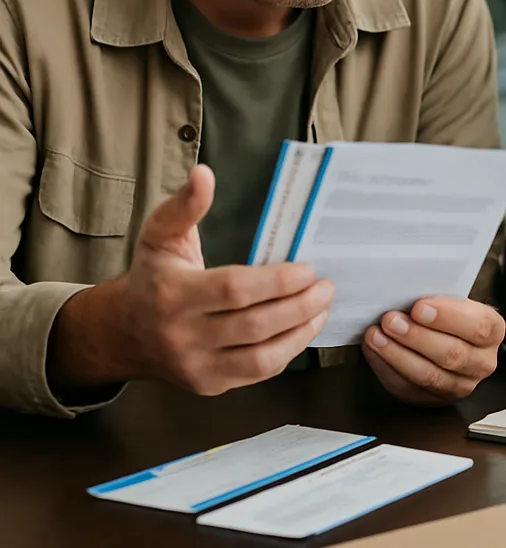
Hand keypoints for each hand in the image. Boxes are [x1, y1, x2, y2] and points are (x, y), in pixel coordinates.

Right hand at [48, 166, 334, 395]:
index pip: (233, 290)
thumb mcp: (161, 235)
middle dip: (299, 306)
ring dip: (300, 332)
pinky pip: (257, 373)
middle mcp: (182, 336)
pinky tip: (303, 328)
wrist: (126, 333)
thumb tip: (204, 174)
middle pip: (254, 325)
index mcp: (172, 294)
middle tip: (327, 286)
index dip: (276, 281)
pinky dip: (286, 351)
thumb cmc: (154, 275)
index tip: (308, 268)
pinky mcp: (209, 385)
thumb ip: (186, 205)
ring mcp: (196, 367)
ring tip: (322, 307)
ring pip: (260, 358)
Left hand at [361, 297, 503, 404]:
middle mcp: (482, 362)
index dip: (447, 317)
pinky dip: (387, 370)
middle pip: (452, 354)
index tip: (418, 307)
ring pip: (429, 376)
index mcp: (493, 330)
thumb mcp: (453, 298)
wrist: (449, 334)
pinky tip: (374, 351)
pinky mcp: (434, 400)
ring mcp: (460, 385)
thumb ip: (439, 296)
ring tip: (376, 336)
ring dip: (398, 355)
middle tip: (390, 320)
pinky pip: (409, 390)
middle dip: (416, 337)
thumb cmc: (449, 312)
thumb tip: (406, 290)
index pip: (477, 327)